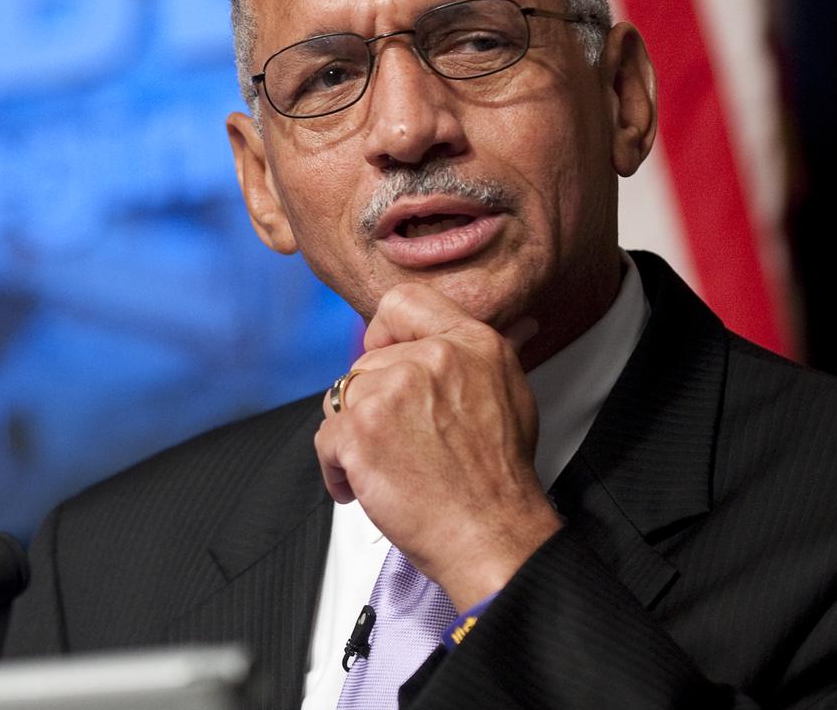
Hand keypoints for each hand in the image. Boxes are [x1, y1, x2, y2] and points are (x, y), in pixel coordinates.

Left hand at [315, 282, 563, 610]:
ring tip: (385, 465)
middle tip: (399, 440)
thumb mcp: (510, 392)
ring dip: (353, 434)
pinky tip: (366, 485)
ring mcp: (392, 390)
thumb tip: (502, 326)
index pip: (403, 302)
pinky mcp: (360, 430)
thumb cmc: (499, 479)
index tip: (385, 359)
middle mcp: (431, 357)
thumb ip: (481, 355)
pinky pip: (325, 437)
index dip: (385, 333)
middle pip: (367, 361)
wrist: (491, 535)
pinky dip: (337, 468)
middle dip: (373, 402)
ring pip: (342, 396)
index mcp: (469, 342)